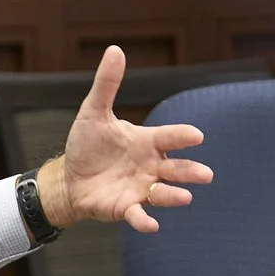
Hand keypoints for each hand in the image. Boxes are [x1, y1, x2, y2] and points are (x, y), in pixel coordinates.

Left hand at [38, 46, 212, 233]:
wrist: (69, 177)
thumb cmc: (87, 145)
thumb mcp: (93, 112)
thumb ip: (107, 84)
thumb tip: (115, 50)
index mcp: (147, 142)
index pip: (170, 138)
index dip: (182, 137)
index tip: (196, 136)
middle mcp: (150, 166)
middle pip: (176, 169)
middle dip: (190, 171)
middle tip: (205, 174)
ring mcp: (140, 189)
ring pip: (163, 193)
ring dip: (174, 196)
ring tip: (184, 196)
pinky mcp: (125, 208)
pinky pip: (139, 216)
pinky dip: (145, 221)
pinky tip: (151, 225)